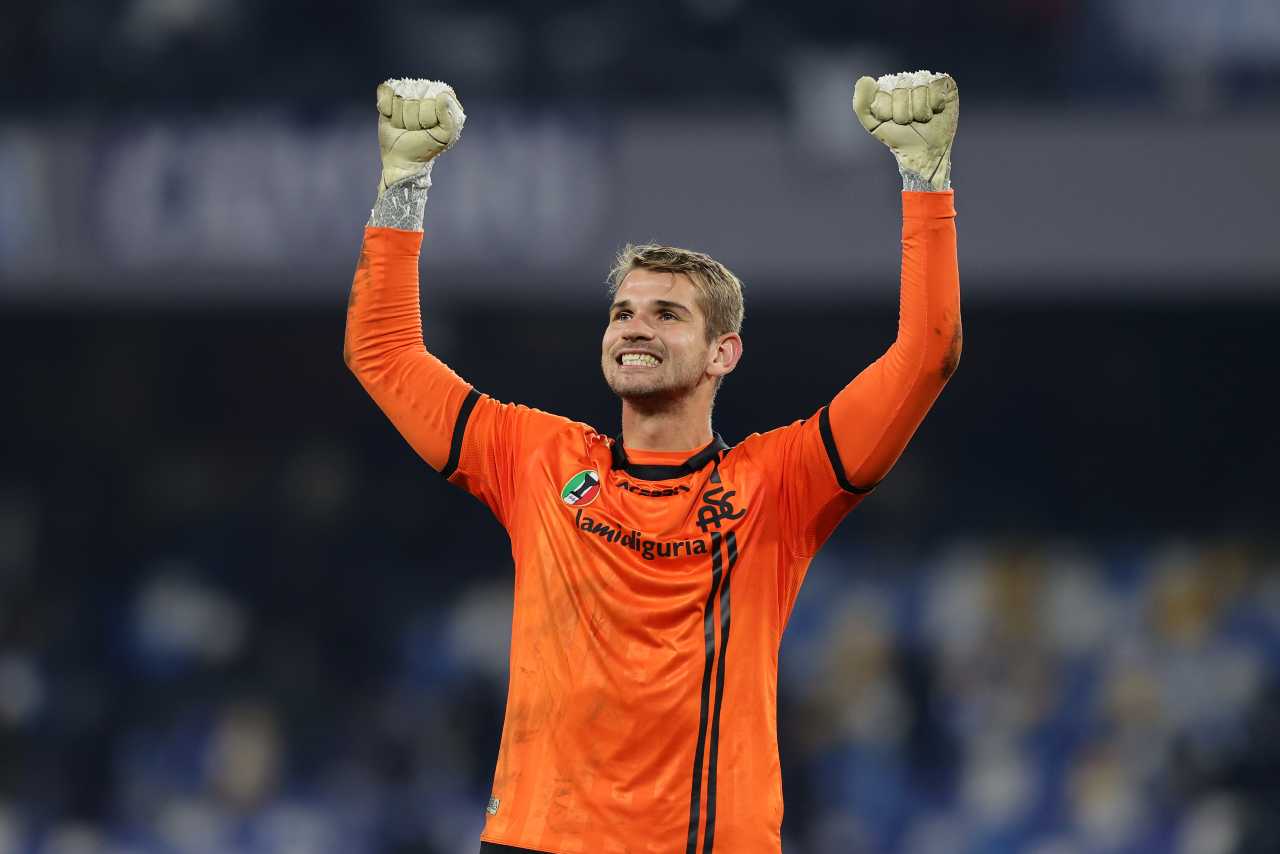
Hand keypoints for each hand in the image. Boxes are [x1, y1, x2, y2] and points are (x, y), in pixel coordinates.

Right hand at [376, 79, 465, 194]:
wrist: (403, 159)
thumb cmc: (425, 148)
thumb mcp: (444, 136)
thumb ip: (449, 117)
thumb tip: (443, 96)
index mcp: (441, 99)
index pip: (434, 96)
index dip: (429, 116)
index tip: (429, 128)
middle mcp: (424, 92)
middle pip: (415, 98)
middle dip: (413, 119)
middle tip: (415, 130)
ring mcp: (406, 92)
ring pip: (399, 98)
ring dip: (400, 118)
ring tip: (405, 126)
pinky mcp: (389, 95)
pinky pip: (385, 90)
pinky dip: (385, 106)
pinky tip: (390, 116)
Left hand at [852, 71, 957, 190]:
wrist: (923, 152)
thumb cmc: (898, 137)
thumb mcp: (873, 124)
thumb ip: (861, 103)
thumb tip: (866, 79)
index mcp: (889, 86)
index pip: (884, 90)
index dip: (888, 111)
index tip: (891, 120)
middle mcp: (908, 80)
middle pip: (902, 89)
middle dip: (904, 113)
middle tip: (908, 122)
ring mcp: (927, 80)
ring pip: (920, 89)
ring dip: (921, 111)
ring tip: (921, 118)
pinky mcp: (945, 84)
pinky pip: (937, 86)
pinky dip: (936, 103)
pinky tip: (935, 111)